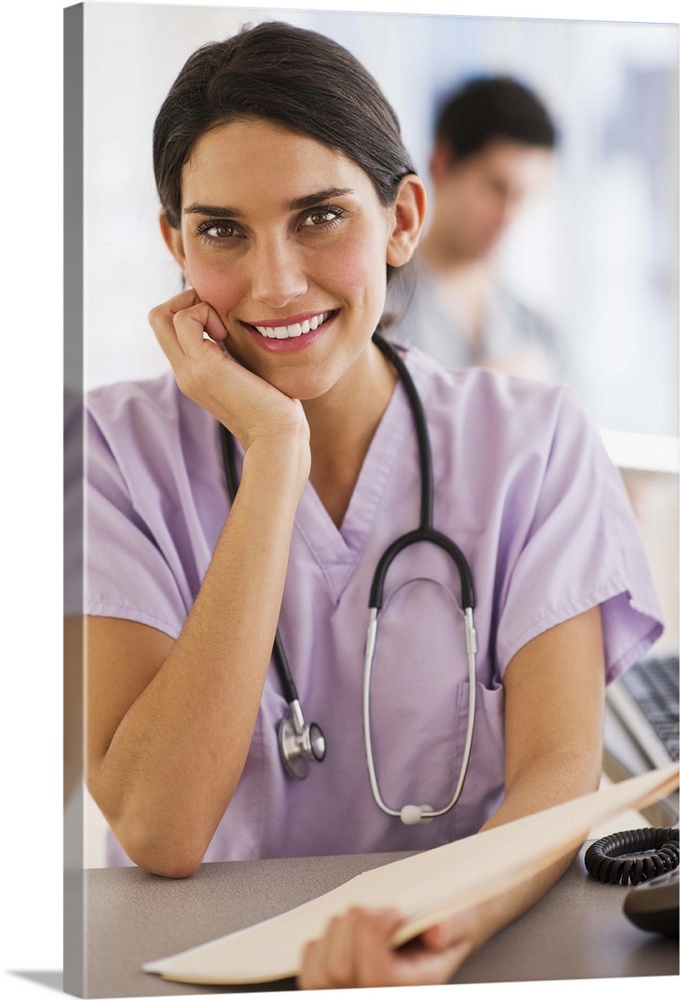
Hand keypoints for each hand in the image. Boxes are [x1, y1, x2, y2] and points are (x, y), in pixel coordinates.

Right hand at [148, 288, 308, 450]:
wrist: (277, 436)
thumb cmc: (273, 406)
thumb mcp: (246, 372)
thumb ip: (233, 353)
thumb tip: (236, 327)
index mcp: (192, 372)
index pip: (167, 327)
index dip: (190, 309)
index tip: (222, 321)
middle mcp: (183, 372)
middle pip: (157, 318)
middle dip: (186, 301)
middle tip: (219, 316)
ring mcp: (188, 371)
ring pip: (162, 315)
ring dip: (195, 307)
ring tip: (223, 329)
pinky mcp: (203, 367)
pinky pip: (186, 320)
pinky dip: (205, 313)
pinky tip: (227, 335)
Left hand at [297, 907, 476, 989]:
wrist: (440, 936)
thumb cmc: (449, 929)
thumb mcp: (463, 921)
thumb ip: (454, 926)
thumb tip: (435, 933)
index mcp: (413, 990)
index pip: (373, 976)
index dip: (374, 934)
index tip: (395, 912)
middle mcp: (379, 998)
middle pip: (339, 970)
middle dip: (355, 925)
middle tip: (380, 912)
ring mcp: (353, 996)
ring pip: (320, 973)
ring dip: (337, 931)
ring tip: (363, 922)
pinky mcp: (333, 989)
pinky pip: (308, 970)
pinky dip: (320, 943)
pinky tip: (345, 934)